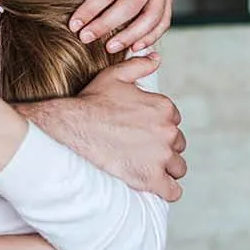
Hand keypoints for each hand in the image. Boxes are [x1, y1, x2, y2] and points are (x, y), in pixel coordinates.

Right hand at [46, 56, 186, 200]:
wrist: (71, 127)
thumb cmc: (91, 102)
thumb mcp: (114, 77)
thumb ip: (139, 65)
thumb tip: (157, 58)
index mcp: (164, 108)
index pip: (174, 121)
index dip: (158, 125)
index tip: (141, 129)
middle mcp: (168, 132)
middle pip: (177, 144)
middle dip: (163, 146)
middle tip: (139, 147)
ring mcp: (161, 157)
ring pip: (177, 167)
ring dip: (166, 168)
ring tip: (145, 165)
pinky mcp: (151, 179)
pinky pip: (173, 191)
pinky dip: (166, 190)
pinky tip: (153, 184)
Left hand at [59, 0, 173, 54]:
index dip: (91, 9)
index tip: (74, 24)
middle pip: (131, 6)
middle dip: (107, 25)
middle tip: (86, 38)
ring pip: (152, 18)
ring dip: (131, 36)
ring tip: (110, 47)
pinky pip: (163, 20)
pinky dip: (151, 36)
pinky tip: (134, 46)